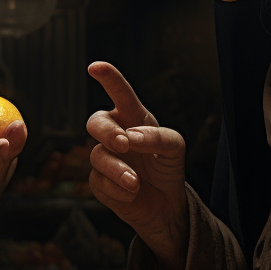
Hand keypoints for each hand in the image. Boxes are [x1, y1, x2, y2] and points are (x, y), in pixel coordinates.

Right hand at [85, 61, 188, 269]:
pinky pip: (100, 181)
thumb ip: (157, 136)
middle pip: (96, 121)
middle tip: (123, 144)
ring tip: (136, 182)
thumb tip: (131, 137)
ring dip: (118, 169)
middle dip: (107, 131)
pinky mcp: (99, 182)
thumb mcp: (174, 147)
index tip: (96, 67)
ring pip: (98, 155)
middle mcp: (115, 134)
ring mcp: (104, 157)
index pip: (120, 93)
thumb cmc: (167, 166)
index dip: (108, 78)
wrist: (166, 202)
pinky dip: (119, 189)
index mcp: (133, 118)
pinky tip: (132, 192)